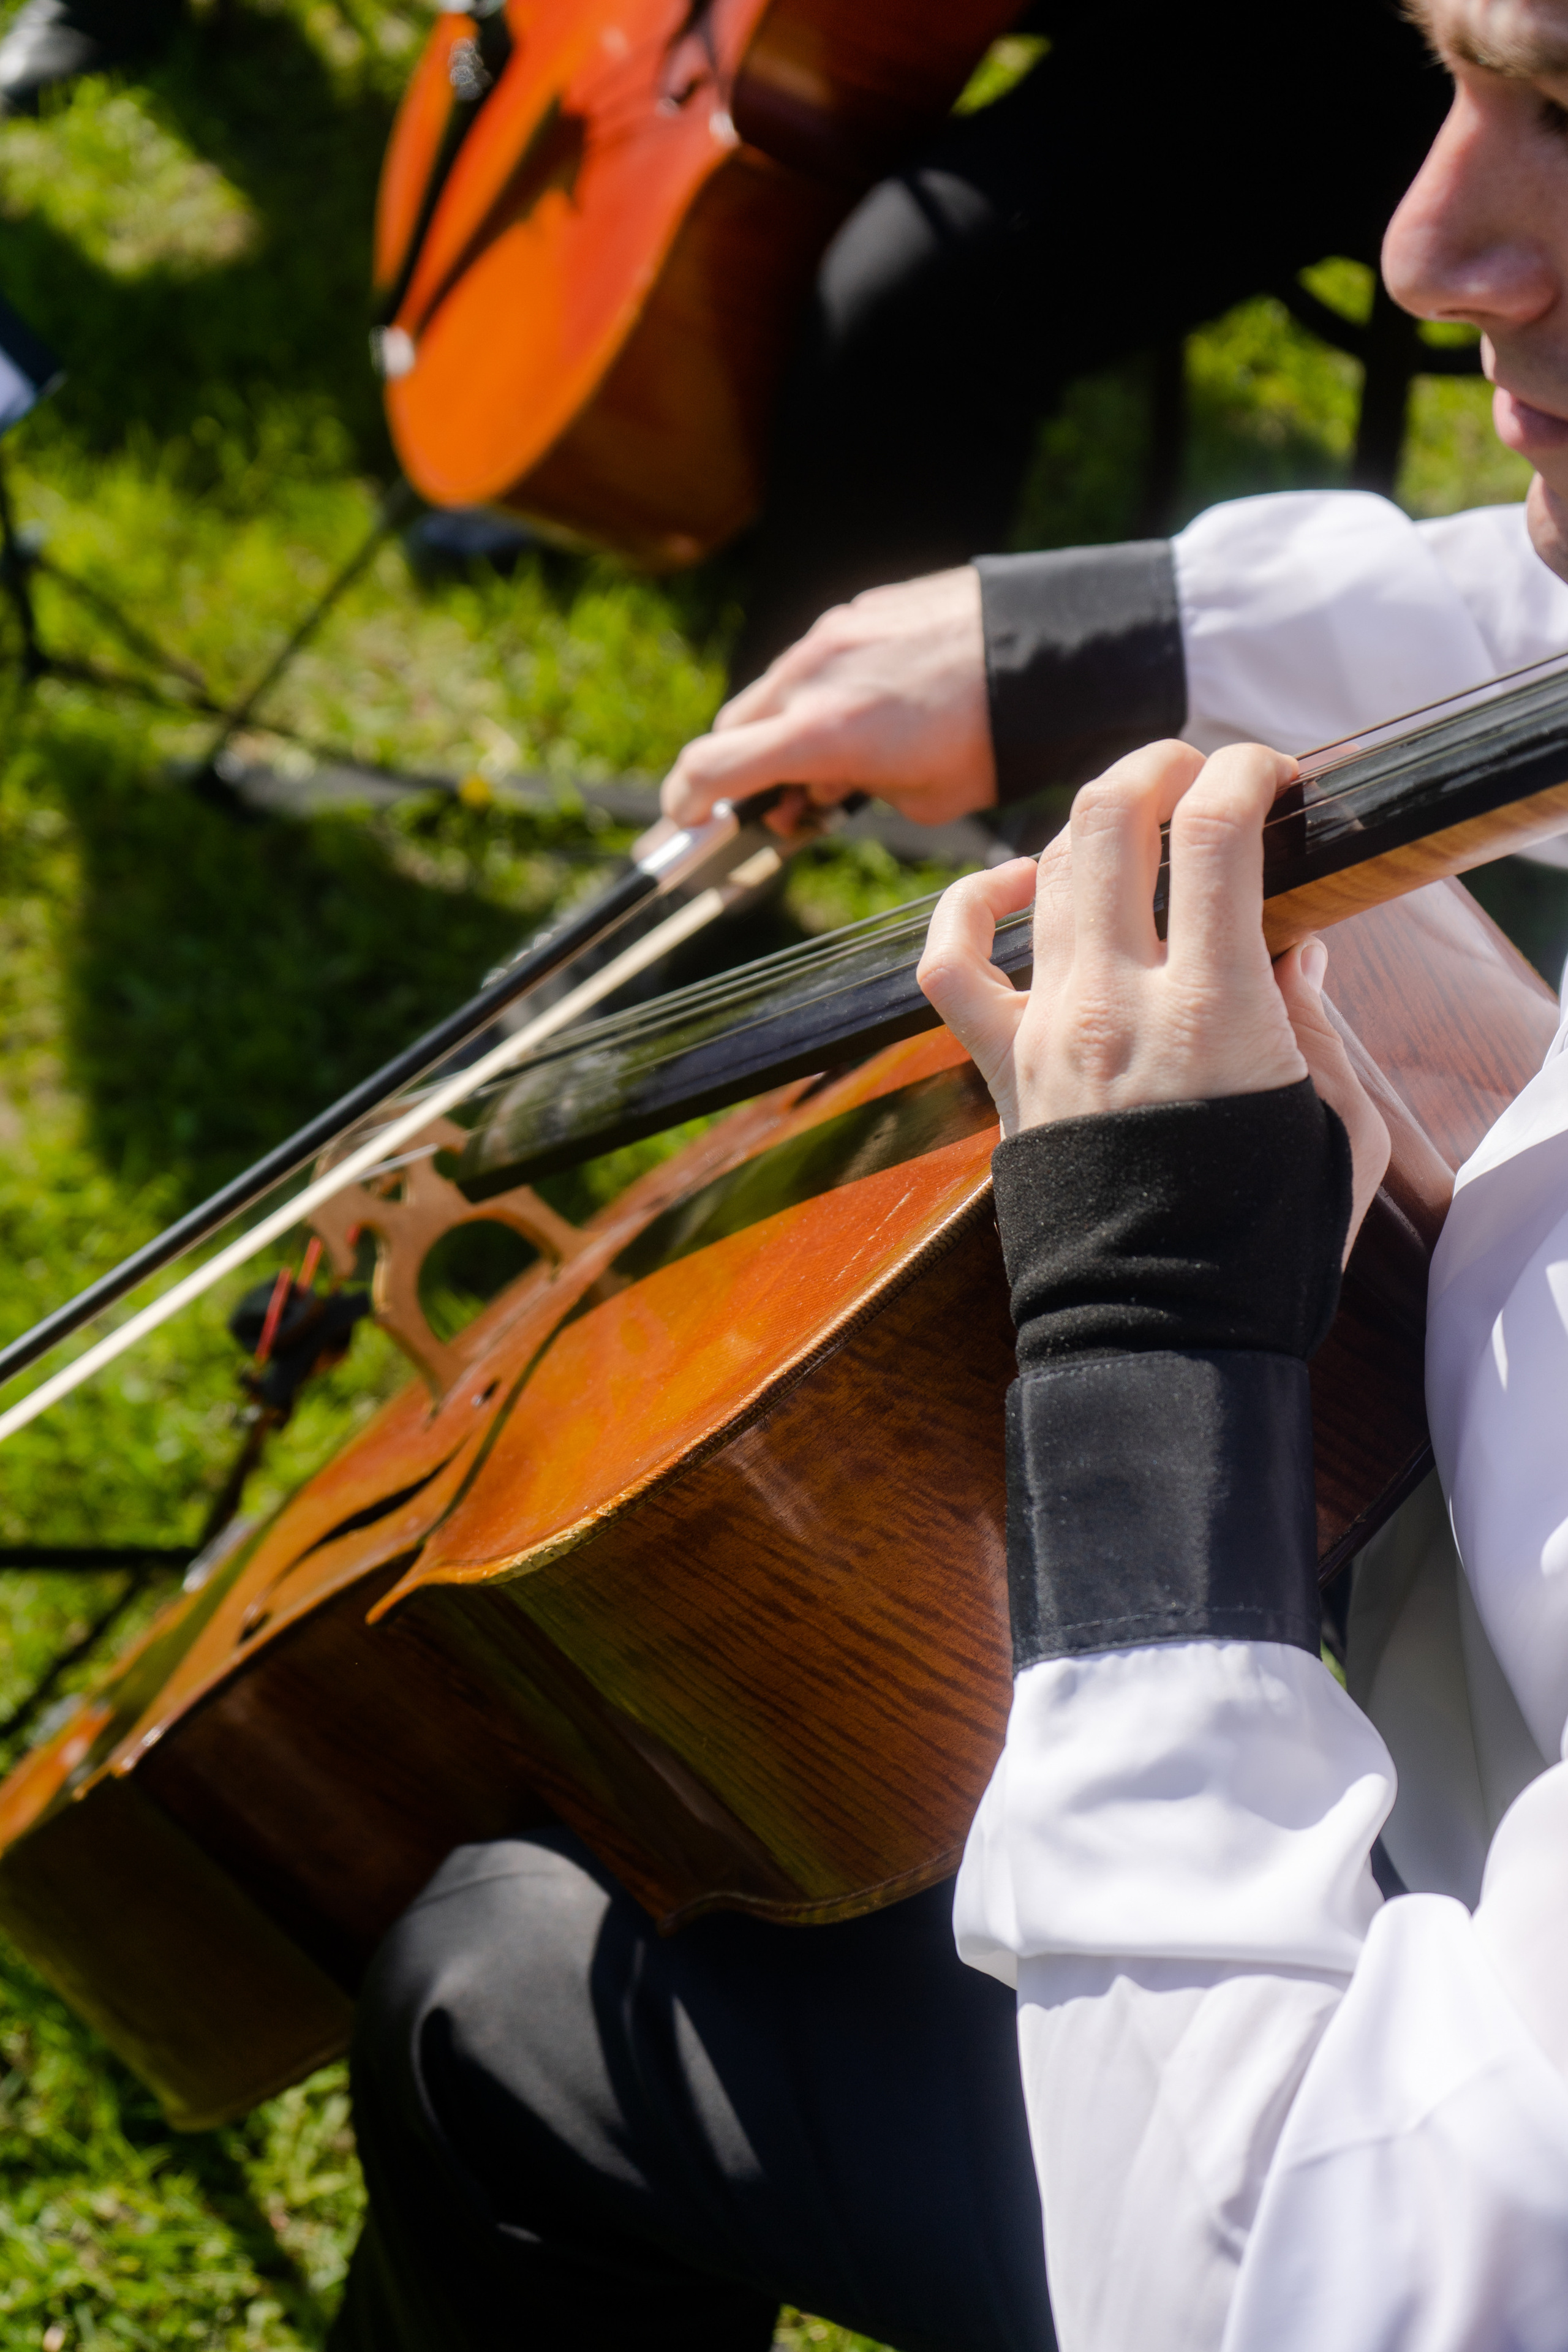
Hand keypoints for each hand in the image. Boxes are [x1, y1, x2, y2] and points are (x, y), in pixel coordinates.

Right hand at [660, 568, 995, 831]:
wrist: (1055, 651)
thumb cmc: (996, 738)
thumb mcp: (924, 800)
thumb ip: (854, 796)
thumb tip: (823, 789)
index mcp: (819, 734)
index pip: (708, 769)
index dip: (685, 804)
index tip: (687, 822)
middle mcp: (811, 675)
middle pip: (732, 727)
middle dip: (740, 769)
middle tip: (784, 801)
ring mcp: (833, 632)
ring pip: (774, 688)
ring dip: (783, 726)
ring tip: (842, 754)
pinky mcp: (861, 607)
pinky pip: (817, 656)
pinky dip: (822, 688)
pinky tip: (875, 706)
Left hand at [917, 738, 1390, 1256]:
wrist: (1161, 1331)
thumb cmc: (1262, 1241)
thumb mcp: (1333, 1122)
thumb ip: (1315, 1021)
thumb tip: (1296, 948)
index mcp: (1214, 1009)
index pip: (1213, 830)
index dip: (1243, 772)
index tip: (1267, 773)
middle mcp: (1115, 1003)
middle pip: (1110, 821)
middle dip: (1156, 765)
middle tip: (1193, 767)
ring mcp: (1045, 1032)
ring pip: (1044, 871)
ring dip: (1091, 824)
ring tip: (1133, 823)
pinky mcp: (1001, 1072)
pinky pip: (950, 962)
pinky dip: (969, 903)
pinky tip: (1009, 884)